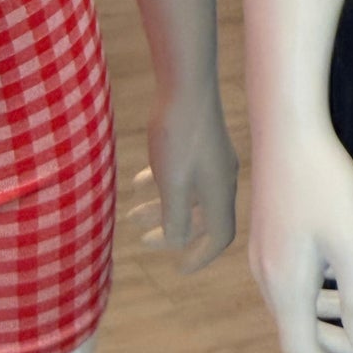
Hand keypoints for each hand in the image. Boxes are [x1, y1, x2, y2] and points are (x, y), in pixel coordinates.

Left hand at [129, 82, 238, 271]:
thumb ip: (176, 217)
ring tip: (131, 215)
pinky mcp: (200, 143)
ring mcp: (213, 160)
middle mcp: (222, 179)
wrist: (185, 83)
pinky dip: (160, 183)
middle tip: (143, 241)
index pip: (219, 237)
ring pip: (188, 195)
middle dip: (172, 233)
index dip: (200, 256)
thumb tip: (177, 242)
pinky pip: (182, 173)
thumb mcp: (173, 183)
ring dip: (161, 208)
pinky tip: (137, 183)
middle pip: (202, 218)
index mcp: (220, 193)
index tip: (178, 268)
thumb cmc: (178, 135)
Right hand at [249, 120, 352, 352]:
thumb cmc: (322, 186)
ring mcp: (269, 255)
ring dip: (349, 305)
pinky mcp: (275, 235)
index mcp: (285, 286)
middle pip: (306, 328)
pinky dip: (338, 278)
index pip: (302, 350)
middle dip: (351, 341)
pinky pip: (306, 273)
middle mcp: (269, 277)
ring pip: (308, 299)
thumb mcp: (350, 245)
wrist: (288, 131)